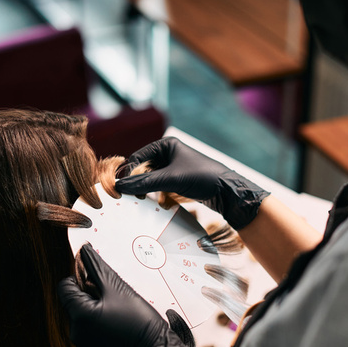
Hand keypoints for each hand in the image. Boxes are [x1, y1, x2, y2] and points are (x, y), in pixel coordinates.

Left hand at [57, 244, 199, 346]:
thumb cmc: (139, 322)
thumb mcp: (118, 288)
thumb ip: (96, 268)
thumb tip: (84, 251)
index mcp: (79, 317)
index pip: (65, 287)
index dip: (79, 278)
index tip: (98, 280)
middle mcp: (76, 333)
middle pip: (73, 301)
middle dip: (90, 294)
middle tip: (113, 296)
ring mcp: (83, 345)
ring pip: (82, 315)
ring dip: (95, 308)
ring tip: (118, 311)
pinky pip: (89, 329)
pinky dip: (99, 322)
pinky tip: (118, 323)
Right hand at [116, 137, 270, 229]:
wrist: (227, 192)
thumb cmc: (203, 177)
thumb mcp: (171, 179)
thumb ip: (144, 183)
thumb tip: (120, 186)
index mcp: (166, 144)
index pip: (137, 157)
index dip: (128, 173)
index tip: (120, 189)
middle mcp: (168, 153)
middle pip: (142, 168)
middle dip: (137, 182)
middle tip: (131, 196)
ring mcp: (173, 167)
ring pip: (150, 179)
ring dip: (146, 190)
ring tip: (142, 200)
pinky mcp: (178, 180)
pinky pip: (159, 186)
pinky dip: (155, 194)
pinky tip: (158, 202)